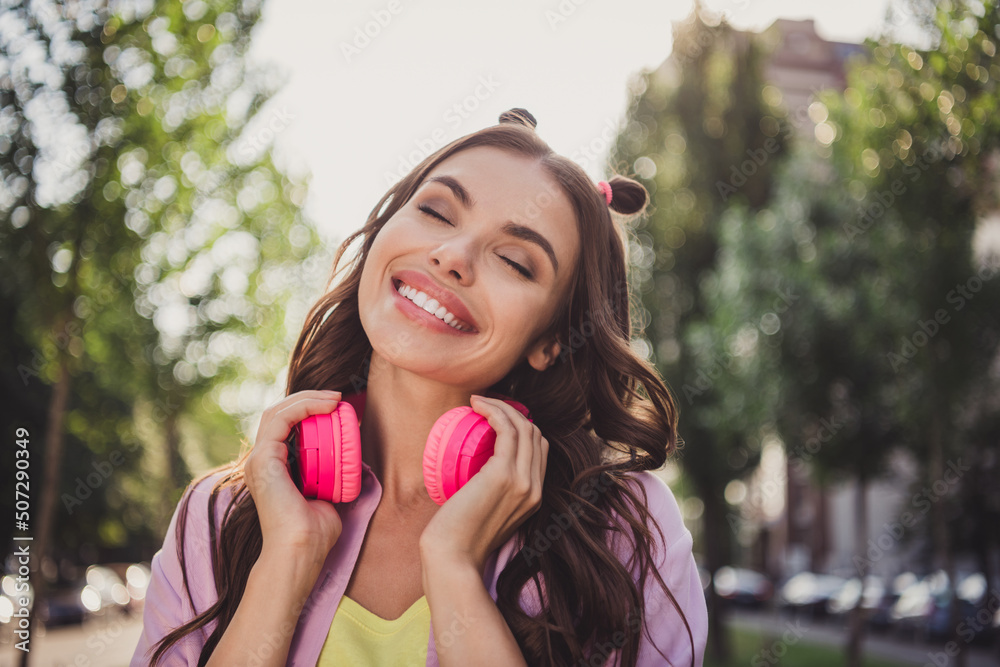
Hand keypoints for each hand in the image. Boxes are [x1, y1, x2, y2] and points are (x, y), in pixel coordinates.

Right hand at [244, 390, 344, 565]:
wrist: (300, 551)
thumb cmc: (314, 533)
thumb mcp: (326, 494)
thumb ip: (330, 478)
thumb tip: (350, 465)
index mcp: (273, 467)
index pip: (283, 426)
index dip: (307, 410)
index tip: (337, 407)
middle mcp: (261, 461)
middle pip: (279, 414)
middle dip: (308, 399)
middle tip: (338, 397)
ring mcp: (259, 460)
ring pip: (277, 412)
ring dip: (307, 399)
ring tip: (335, 398)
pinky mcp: (263, 460)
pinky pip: (281, 420)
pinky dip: (303, 407)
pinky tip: (326, 406)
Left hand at [419, 395, 548, 573]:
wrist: (453, 560)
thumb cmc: (459, 541)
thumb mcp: (486, 516)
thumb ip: (491, 498)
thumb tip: (475, 479)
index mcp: (533, 498)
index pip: (538, 450)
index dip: (521, 428)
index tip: (495, 418)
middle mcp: (534, 488)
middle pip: (535, 434)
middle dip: (514, 412)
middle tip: (485, 405)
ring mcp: (522, 481)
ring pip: (524, 427)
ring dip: (502, 406)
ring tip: (479, 401)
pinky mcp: (503, 474)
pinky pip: (507, 428)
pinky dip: (494, 410)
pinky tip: (477, 405)